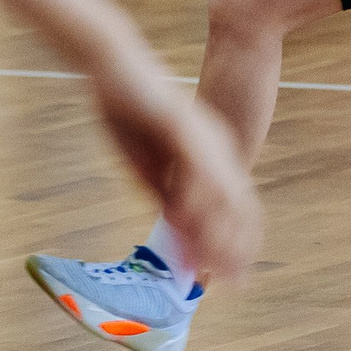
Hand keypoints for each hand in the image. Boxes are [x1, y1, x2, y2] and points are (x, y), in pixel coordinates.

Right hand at [91, 54, 261, 282]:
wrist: (112, 65)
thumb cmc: (126, 110)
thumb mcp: (146, 164)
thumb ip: (164, 193)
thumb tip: (177, 229)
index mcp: (211, 154)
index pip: (236, 207)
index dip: (236, 245)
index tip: (230, 278)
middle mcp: (216, 146)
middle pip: (239, 206)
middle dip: (236, 250)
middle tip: (233, 285)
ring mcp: (203, 135)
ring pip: (222, 193)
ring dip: (218, 235)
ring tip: (216, 266)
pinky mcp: (182, 124)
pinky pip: (196, 168)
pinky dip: (195, 200)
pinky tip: (188, 225)